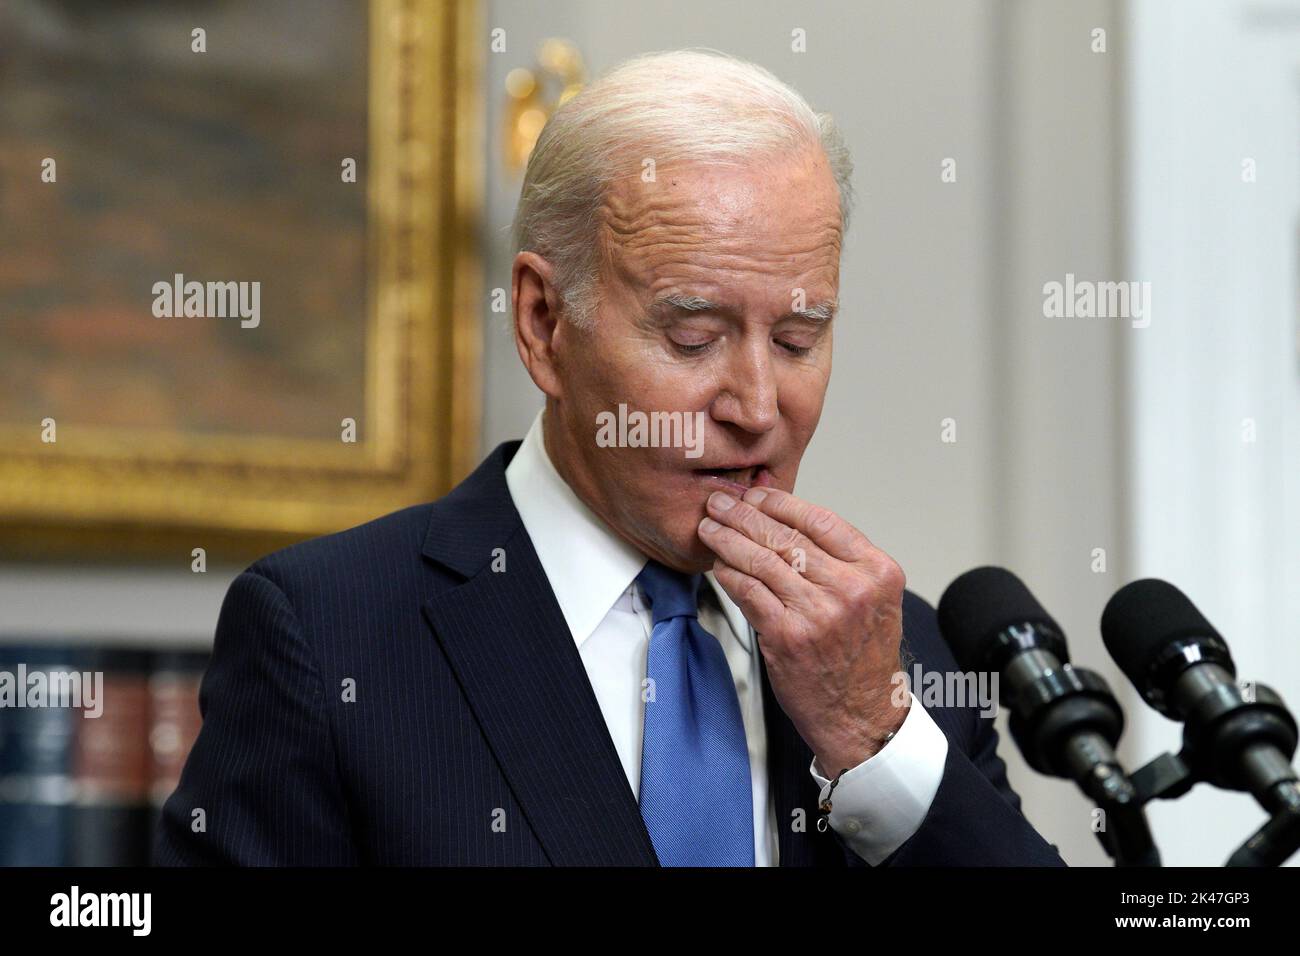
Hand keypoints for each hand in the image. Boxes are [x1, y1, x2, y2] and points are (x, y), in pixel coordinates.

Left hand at [698, 487, 908, 773]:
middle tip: (720, 503)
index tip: (756, 495)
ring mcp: (819, 612)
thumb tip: (785, 520)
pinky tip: (718, 565)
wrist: (863, 716)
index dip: (780, 502)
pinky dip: (729, 575)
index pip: (820, 520)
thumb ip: (838, 561)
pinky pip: (748, 592)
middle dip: (744, 514)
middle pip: (786, 536)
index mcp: (876, 571)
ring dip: (728, 539)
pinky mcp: (788, 636)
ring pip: (762, 560)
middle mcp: (851, 588)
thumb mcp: (872, 599)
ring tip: (709, 528)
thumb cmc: (863, 658)